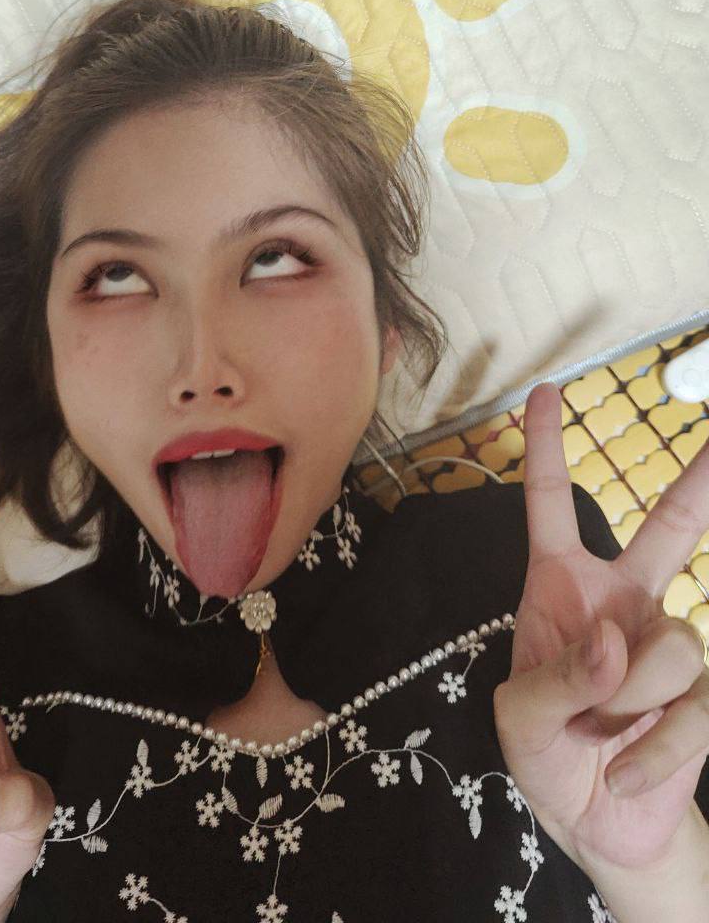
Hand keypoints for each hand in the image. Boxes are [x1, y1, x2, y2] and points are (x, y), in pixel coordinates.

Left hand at [492, 382, 708, 874]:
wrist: (593, 821)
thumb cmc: (545, 753)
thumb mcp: (522, 718)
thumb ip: (559, 677)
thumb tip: (616, 643)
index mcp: (560, 589)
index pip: (551, 506)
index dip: (545, 449)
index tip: (544, 392)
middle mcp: (621, 601)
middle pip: (669, 529)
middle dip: (699, 484)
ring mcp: (667, 643)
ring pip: (676, 641)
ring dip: (635, 698)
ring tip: (604, 733)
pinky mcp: (702, 694)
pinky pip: (698, 705)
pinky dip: (661, 746)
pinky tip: (629, 769)